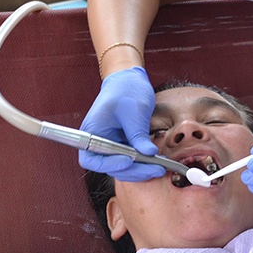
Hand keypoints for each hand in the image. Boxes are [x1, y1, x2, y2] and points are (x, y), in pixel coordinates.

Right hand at [79, 66, 162, 181]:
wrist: (130, 81)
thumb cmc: (126, 90)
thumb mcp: (133, 111)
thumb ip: (138, 134)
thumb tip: (149, 154)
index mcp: (92, 132)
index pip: (92, 158)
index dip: (108, 164)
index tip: (128, 161)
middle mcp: (99, 142)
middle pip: (110, 167)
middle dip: (133, 171)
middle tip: (156, 169)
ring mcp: (112, 145)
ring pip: (123, 167)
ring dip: (141, 170)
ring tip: (161, 168)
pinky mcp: (124, 146)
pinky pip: (132, 161)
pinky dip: (143, 164)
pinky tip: (158, 162)